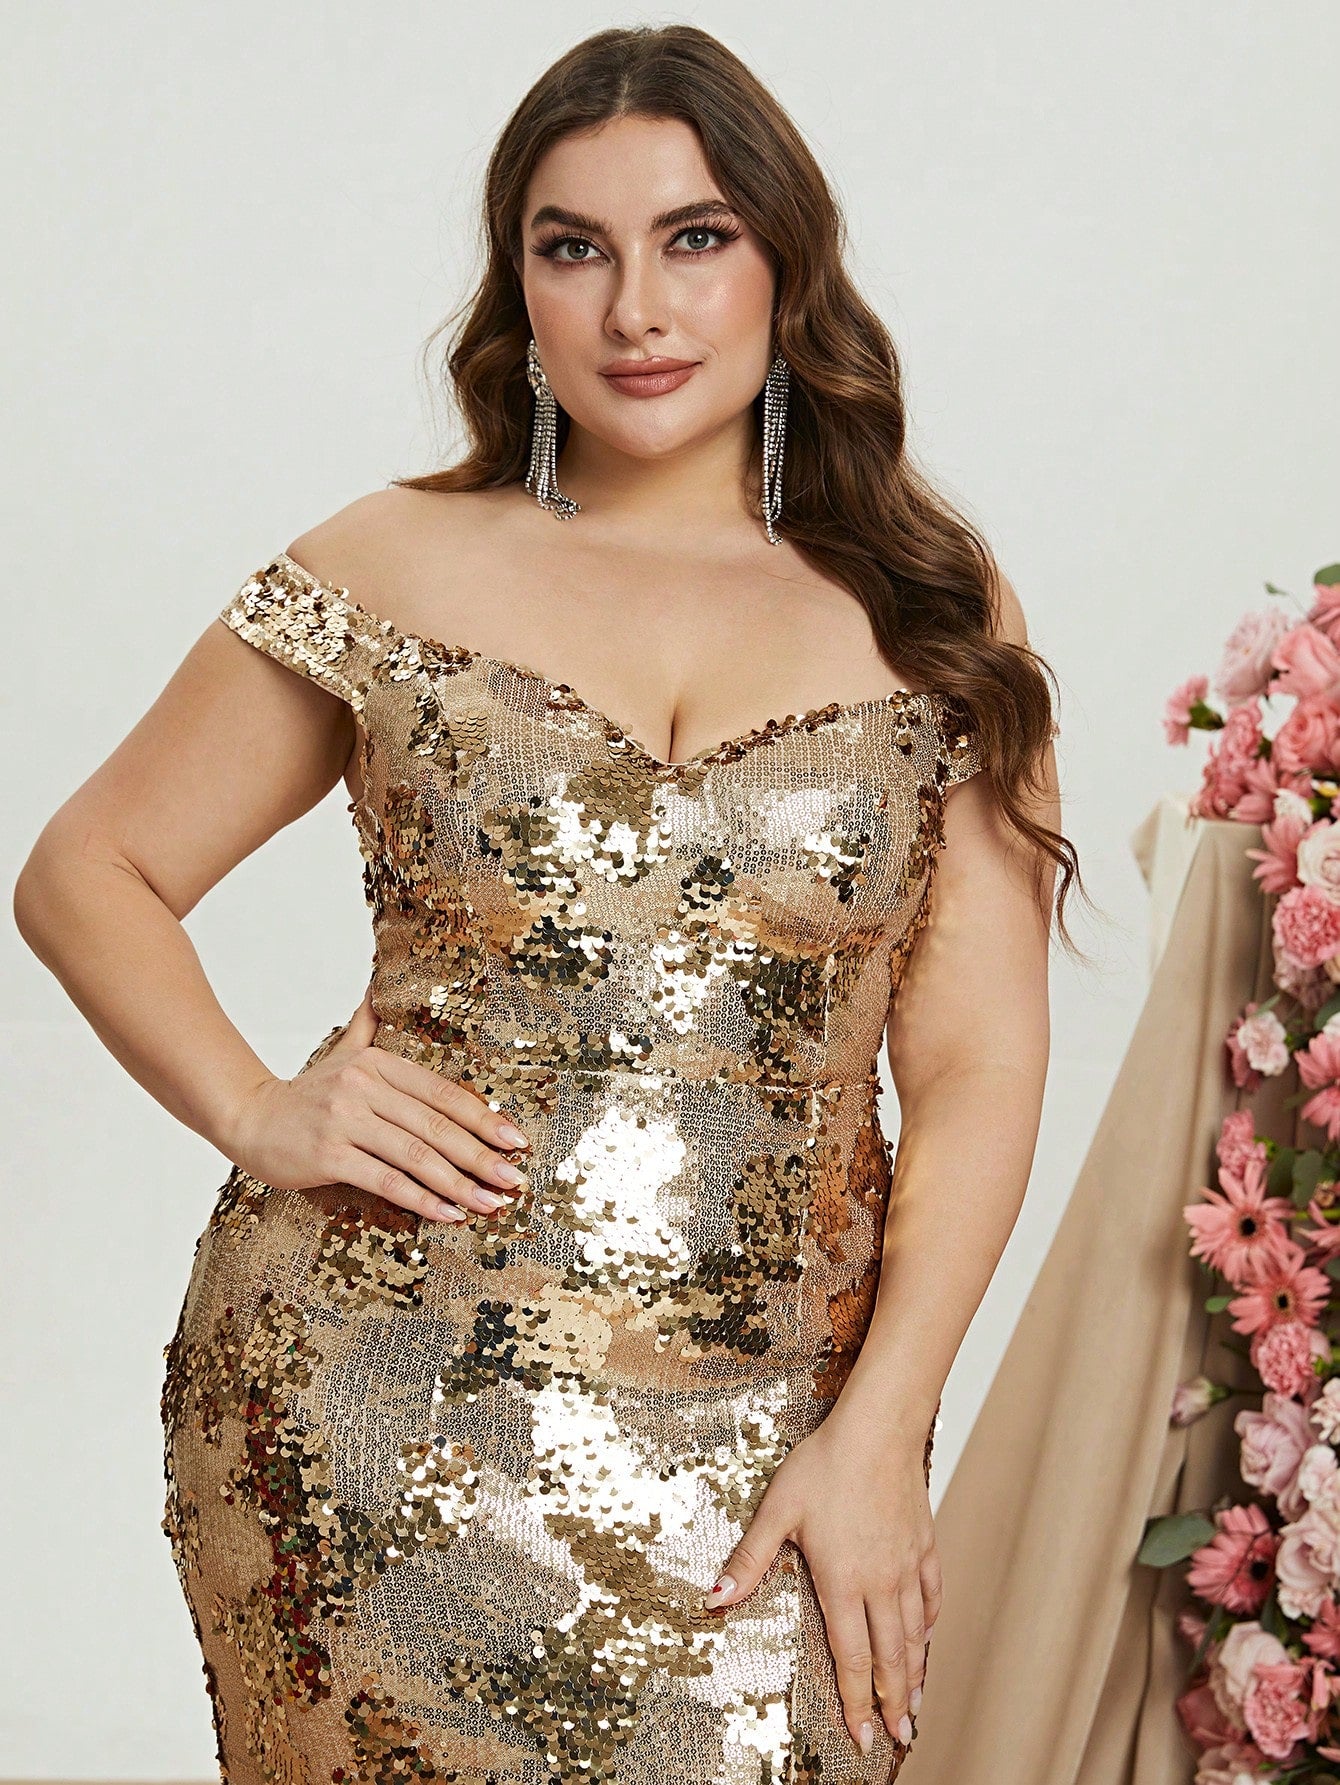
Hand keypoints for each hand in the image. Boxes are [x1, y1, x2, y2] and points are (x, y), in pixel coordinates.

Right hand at [223, 985, 530, 1222]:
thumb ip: (368, 1025)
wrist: (248, 1117)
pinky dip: (422, 1199)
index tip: (515, 1140)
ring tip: (489, 1204)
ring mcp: (345, 1121)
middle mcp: (364, 1087)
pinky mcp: (328, 1155)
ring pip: (417, 1156)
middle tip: (514, 1180)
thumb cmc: (306, 1094)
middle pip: (437, 1126)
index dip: (483, 1118)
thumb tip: (380, 986)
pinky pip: (387, 1180)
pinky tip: (449, 1214)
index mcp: (378, 1063)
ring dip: (460, 1184)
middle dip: (482, 1156)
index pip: (443, 1093)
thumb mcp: (342, 1052)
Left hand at [701, 1416, 940, 1753]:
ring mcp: (907, 1564)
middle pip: (891, 1657)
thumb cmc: (825, 1464)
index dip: (856, 1700)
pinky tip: (927, 1636)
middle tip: (897, 1737)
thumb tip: (714, 1599)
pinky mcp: (924, 1544)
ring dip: (916, 1673)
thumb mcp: (777, 1510)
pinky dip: (930, 1624)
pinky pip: (932, 1595)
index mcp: (843, 1581)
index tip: (861, 1735)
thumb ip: (749, 1559)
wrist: (878, 1428)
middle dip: (892, 1702)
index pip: (852, 1657)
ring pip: (917, 1633)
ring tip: (916, 1706)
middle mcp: (881, 1582)